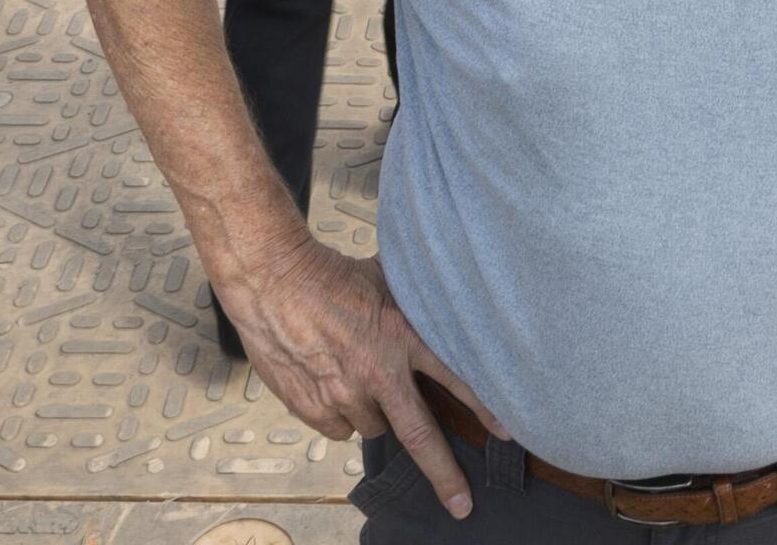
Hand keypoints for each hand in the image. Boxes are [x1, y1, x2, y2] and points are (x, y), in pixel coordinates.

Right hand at [225, 239, 496, 518]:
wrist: (270, 279)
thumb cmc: (330, 273)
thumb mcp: (388, 279)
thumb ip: (416, 304)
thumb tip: (446, 299)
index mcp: (402, 337)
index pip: (455, 380)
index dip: (484, 410)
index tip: (506, 436)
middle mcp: (376, 373)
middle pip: (419, 435)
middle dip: (444, 474)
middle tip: (461, 504)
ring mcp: (342, 394)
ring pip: (373, 428)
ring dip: (375, 414)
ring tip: (360, 379)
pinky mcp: (310, 406)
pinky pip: (338, 428)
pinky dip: (340, 415)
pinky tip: (331, 383)